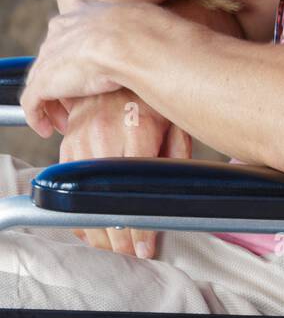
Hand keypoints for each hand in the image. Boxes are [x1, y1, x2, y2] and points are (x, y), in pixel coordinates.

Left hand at [21, 0, 138, 138]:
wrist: (134, 42)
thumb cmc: (149, 34)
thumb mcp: (146, 25)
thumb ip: (141, 33)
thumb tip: (163, 40)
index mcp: (84, 11)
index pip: (71, 32)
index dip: (77, 54)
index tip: (88, 72)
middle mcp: (62, 29)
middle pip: (53, 56)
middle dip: (62, 79)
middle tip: (76, 99)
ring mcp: (50, 54)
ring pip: (41, 80)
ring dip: (52, 101)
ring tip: (65, 119)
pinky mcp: (44, 80)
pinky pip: (32, 102)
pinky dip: (39, 117)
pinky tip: (48, 129)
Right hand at [58, 89, 190, 257]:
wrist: (117, 65)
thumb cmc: (150, 96)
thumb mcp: (174, 119)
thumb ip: (177, 154)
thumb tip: (182, 191)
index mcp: (136, 127)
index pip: (134, 188)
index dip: (139, 224)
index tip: (145, 247)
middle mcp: (103, 133)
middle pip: (105, 199)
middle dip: (118, 234)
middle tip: (132, 252)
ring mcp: (81, 138)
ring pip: (82, 198)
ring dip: (97, 229)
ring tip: (114, 246)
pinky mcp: (68, 143)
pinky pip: (68, 188)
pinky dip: (78, 211)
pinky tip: (93, 225)